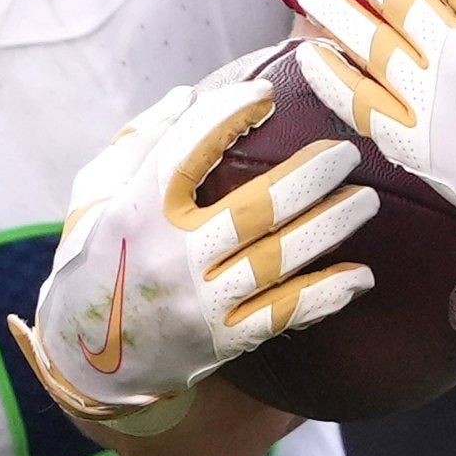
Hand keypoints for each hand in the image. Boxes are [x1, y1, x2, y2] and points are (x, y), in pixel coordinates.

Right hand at [15, 47, 378, 437]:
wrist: (89, 362)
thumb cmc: (96, 262)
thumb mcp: (94, 197)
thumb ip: (137, 143)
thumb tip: (187, 95)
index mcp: (135, 213)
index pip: (186, 153)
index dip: (226, 116)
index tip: (265, 93)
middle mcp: (170, 257)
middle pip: (253, 209)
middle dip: (308, 178)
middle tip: (345, 154)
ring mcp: (199, 303)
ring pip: (277, 260)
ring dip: (328, 228)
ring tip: (366, 201)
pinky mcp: (220, 341)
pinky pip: (282, 314)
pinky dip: (324, 295)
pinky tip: (359, 277)